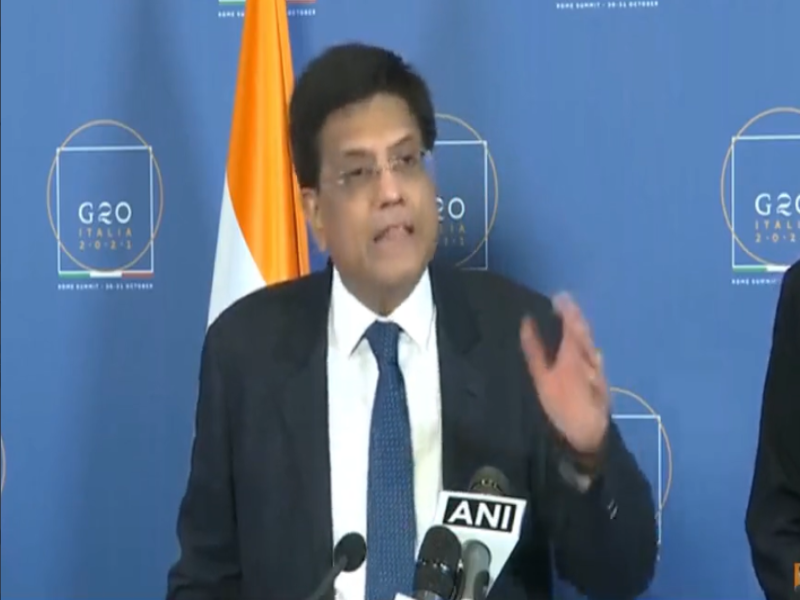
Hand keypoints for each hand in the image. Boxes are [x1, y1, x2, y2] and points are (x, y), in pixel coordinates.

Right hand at [520, 293, 609, 455]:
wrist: (589, 433)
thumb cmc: (562, 405)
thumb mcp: (541, 377)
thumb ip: (534, 349)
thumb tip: (527, 321)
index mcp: (574, 351)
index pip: (571, 323)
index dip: (566, 308)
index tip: (559, 296)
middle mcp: (589, 355)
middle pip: (584, 331)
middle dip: (575, 316)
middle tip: (566, 304)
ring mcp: (598, 368)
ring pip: (590, 343)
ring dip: (582, 329)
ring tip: (573, 321)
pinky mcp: (601, 380)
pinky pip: (593, 355)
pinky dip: (586, 345)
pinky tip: (585, 348)